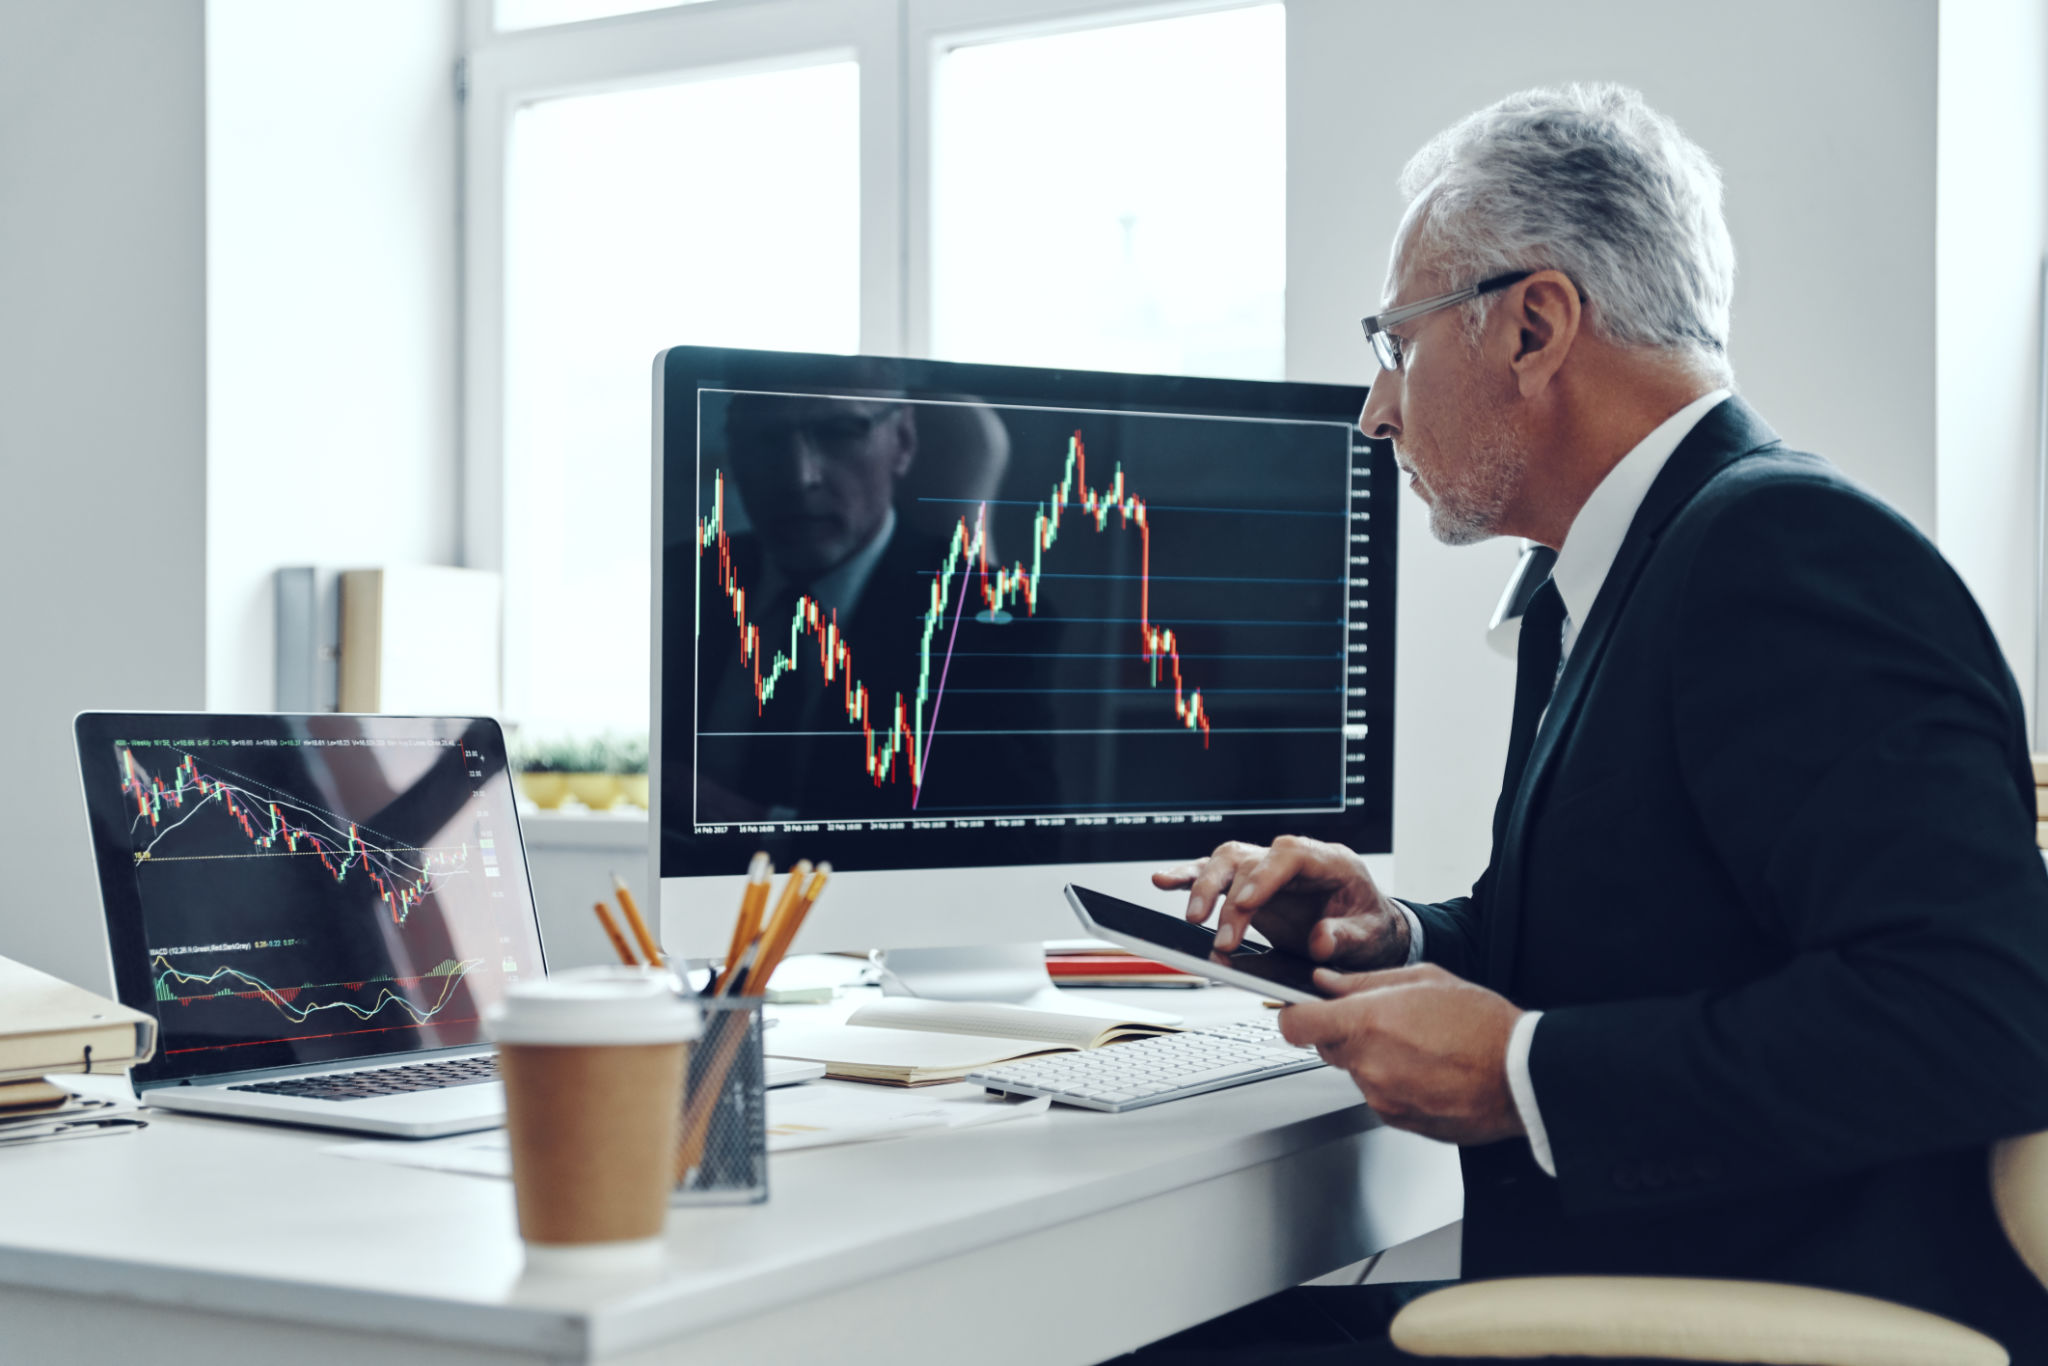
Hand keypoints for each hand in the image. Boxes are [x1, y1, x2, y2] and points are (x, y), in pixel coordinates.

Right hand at [1151, 836, 1408, 969]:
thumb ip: (1345, 937)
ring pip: (1227, 862)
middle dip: (1228, 893)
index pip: (1290, 855)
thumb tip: (1320, 941)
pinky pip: (1215, 874)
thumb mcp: (1370, 935)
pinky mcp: (1249, 886)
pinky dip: (1189, 877)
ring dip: (1204, 887)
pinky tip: (1164, 881)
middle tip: (1218, 933)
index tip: (1247, 903)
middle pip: (1250, 859)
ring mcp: (1268, 871)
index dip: (1265, 877)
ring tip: (1192, 918)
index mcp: (1329, 861)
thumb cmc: (1369, 926)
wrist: (1366, 931)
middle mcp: (1293, 860)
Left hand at [1279, 963, 1526, 1145]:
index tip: (1299, 1008)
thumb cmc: (1483, 1025)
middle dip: (1342, 1032)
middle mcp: (1368, 1064)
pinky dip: (1393, 1082)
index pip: (1295, 1024)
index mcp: (1368, 1023)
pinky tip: (1426, 1070)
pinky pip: (1378, 1095)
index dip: (1292, 1014)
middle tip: (1380, 1020)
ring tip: (1416, 1045)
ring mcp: (1381, 1097)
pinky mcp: (1397, 1120)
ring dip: (1372, 1057)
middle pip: (1324, 1047)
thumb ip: (1364, 981)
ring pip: (1354, 1071)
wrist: (1521, 1076)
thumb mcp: (1423, 980)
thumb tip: (1326, 981)